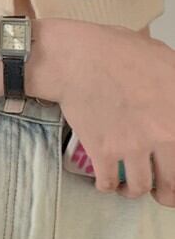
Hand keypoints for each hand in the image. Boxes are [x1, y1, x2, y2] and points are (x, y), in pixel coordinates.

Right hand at [54, 20, 174, 207]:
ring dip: (135, 190)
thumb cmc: (112, 48)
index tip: (171, 165)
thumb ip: (173, 75)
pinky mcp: (104, 152)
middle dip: (166, 190)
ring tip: (129, 186)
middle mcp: (165, 134)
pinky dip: (108, 186)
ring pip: (142, 186)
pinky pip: (109, 183)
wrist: (72, 57)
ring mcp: (134, 146)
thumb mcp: (158, 53)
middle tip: (160, 190)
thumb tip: (172, 89)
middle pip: (172, 180)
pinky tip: (106, 182)